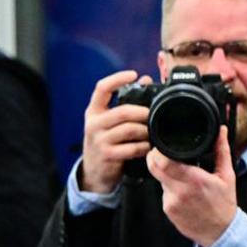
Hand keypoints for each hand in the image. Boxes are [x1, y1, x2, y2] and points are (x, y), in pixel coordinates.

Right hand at [79, 69, 150, 193]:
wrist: (94, 171)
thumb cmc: (106, 141)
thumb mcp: (108, 121)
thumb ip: (125, 101)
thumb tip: (145, 79)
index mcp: (93, 111)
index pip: (102, 88)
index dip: (118, 78)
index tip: (134, 74)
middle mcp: (94, 124)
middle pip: (123, 112)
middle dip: (142, 113)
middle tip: (152, 116)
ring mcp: (99, 140)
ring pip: (129, 130)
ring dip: (145, 131)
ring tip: (151, 132)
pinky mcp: (108, 155)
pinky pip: (131, 148)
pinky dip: (143, 147)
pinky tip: (146, 147)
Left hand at [147, 126, 237, 246]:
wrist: (220, 233)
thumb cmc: (224, 205)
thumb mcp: (227, 176)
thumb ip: (222, 150)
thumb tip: (221, 131)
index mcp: (195, 180)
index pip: (163, 162)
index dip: (157, 152)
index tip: (163, 147)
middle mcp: (180, 192)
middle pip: (154, 168)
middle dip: (155, 158)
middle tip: (163, 155)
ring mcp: (171, 202)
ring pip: (158, 180)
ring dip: (166, 174)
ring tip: (182, 177)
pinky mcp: (168, 211)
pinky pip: (163, 193)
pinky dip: (169, 188)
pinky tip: (183, 192)